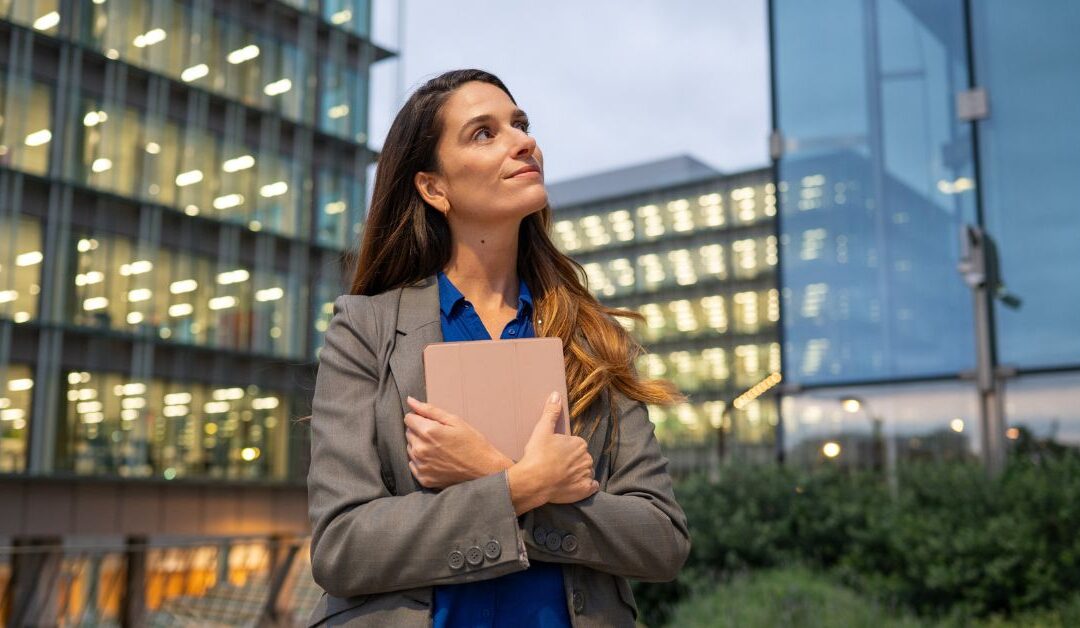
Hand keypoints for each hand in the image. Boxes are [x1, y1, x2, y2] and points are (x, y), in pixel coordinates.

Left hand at [404, 396, 513, 488]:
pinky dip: (421, 461)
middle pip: (408, 433)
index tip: (433, 423)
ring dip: (419, 446)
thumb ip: (430, 410)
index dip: (420, 418)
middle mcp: (421, 450)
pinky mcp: (423, 479)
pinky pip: (413, 464)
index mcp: (428, 432)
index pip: (409, 418)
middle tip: (439, 436)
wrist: (485, 471)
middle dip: (420, 431)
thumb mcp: (455, 421)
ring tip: (439, 449)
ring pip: (410, 448)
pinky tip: (437, 460)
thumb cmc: (473, 443)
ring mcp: (421, 466)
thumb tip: (410, 400)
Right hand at [508, 391, 598, 514]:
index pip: (576, 445)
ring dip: (578, 473)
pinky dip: (585, 486)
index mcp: (579, 443)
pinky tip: (574, 485)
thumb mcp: (542, 429)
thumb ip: (551, 412)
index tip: (554, 453)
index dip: (565, 449)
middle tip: (556, 465)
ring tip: (562, 477)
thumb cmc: (537, 455)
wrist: (534, 481)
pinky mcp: (584, 490)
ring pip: (586, 471)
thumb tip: (556, 395)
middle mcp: (586, 458)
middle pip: (582, 458)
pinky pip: (591, 486)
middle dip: (572, 461)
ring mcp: (586, 475)